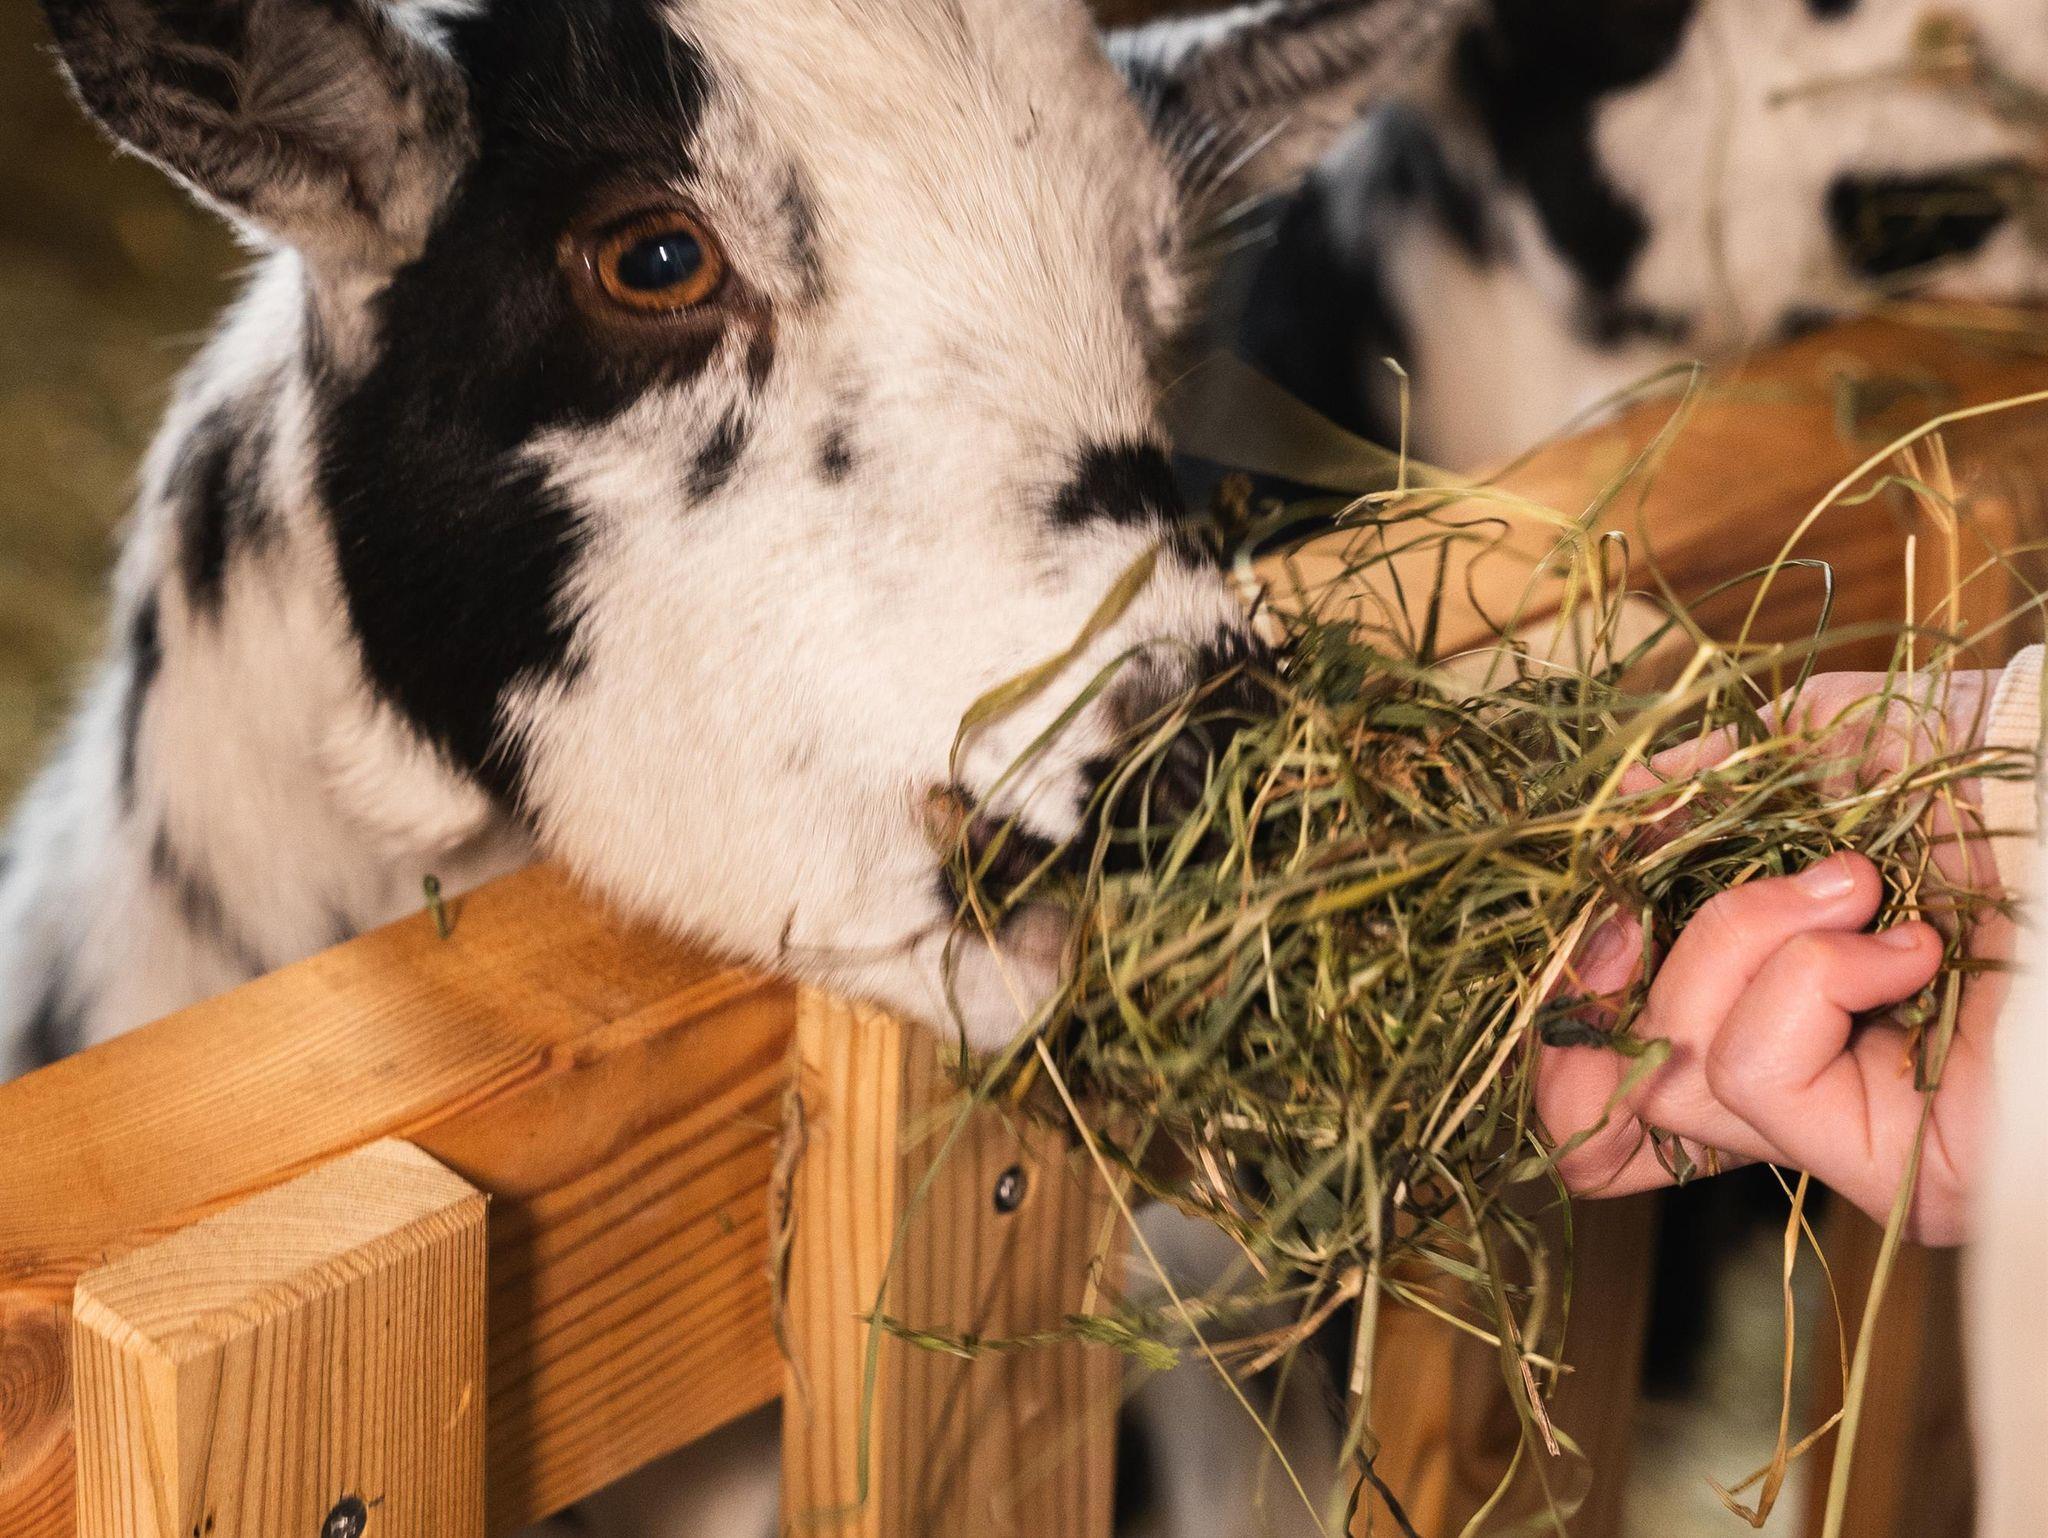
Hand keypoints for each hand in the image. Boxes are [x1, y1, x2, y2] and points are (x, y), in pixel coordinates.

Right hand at [1536, 669, 2018, 1244]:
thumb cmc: (2022, 777)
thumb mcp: (1843, 738)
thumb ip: (1714, 773)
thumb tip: (1611, 814)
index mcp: (1785, 991)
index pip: (1628, 1058)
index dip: (1574, 1001)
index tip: (1592, 908)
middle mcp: (1810, 1077)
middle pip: (1621, 1086)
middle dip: (1623, 972)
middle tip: (1652, 894)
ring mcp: (1855, 1131)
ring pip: (1673, 1073)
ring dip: (1740, 942)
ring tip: (1858, 889)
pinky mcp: (1901, 1169)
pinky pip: (1754, 1075)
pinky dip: (1804, 978)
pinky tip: (1904, 945)